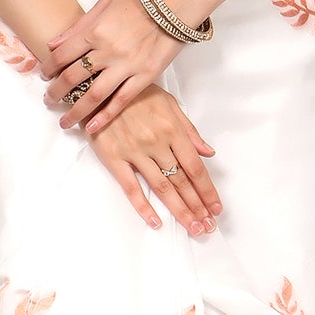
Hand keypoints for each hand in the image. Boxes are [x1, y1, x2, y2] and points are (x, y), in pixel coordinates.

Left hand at [40, 0, 186, 136]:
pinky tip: (92, 126)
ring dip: (75, 111)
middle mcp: (107, 50)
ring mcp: (126, 65)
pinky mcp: (145, 76)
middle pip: (72, 78)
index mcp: (94, 31)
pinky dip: (105, 116)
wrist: (174, 2)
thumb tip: (53, 44)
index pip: (62, 55)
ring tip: (65, 122)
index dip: (49, 68)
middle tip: (49, 100)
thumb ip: (78, 26)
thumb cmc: (139, 0)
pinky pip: (121, 101)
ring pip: (93, 95)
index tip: (45, 76)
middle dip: (56, 92)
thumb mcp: (103, 5)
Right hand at [86, 82, 222, 236]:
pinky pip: (131, 187)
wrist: (98, 87)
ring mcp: (136, 152)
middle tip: (208, 226)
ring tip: (192, 227)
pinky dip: (144, 207)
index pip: (195, 167)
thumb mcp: (168, 103)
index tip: (216, 207)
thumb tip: (208, 152)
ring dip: (180, 210)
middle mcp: (157, 143)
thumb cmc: (135, 94)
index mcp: (172, 130)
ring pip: (162, 187)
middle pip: (182, 181)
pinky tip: (156, 222)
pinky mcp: (114, 159)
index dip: (207, 190)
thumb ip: (189, 130)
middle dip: (197, 206)